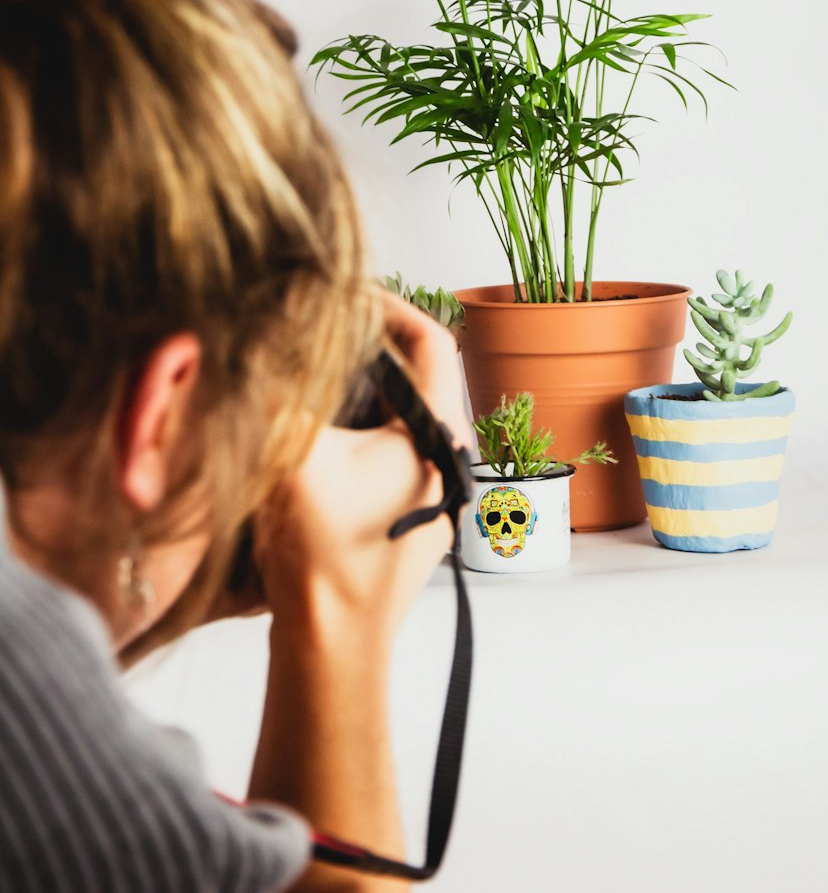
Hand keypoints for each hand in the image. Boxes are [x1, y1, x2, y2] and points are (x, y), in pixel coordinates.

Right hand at [253, 292, 469, 645]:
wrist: (334, 647)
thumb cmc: (326, 557)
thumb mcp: (295, 455)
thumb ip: (282, 390)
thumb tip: (266, 339)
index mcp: (440, 432)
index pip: (432, 339)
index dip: (391, 304)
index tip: (346, 292)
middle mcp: (449, 456)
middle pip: (415, 373)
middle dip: (366, 345)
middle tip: (317, 329)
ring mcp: (432, 488)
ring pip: (399, 412)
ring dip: (358, 388)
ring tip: (308, 372)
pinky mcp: (409, 512)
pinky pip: (389, 448)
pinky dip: (356, 427)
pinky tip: (312, 431)